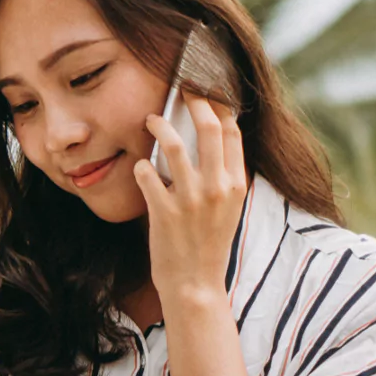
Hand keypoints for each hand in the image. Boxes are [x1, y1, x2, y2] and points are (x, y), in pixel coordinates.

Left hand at [132, 95, 247, 306]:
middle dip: (193, 101)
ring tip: (150, 120)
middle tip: (179, 91)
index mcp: (236, 184)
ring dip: (158, 125)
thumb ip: (223, 176)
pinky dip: (140, 166)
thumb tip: (210, 137)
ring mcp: (190, 199)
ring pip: (173, 143)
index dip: (218, 105)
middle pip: (208, 127)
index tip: (206, 91)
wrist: (195, 285)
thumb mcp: (229, 208)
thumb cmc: (209, 244)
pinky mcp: (163, 211)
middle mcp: (217, 188)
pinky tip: (139, 167)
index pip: (232, 131)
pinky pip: (146, 173)